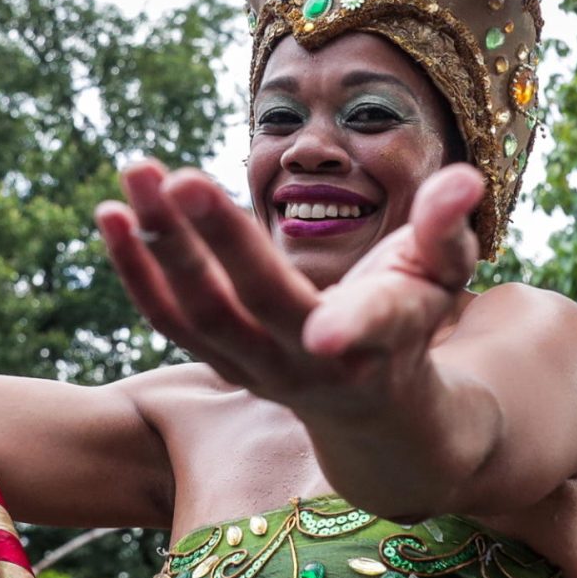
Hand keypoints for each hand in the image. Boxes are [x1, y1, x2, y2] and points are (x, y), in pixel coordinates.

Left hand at [96, 160, 482, 408]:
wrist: (368, 406)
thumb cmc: (413, 317)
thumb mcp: (444, 273)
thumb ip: (448, 227)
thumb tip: (464, 179)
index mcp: (381, 335)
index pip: (369, 328)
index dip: (352, 328)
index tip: (325, 329)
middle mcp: (312, 361)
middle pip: (256, 303)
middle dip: (217, 240)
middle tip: (180, 176)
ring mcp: (257, 367)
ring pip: (199, 312)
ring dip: (160, 245)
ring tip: (135, 171)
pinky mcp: (219, 362)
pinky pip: (168, 318)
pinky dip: (136, 269)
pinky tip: (112, 213)